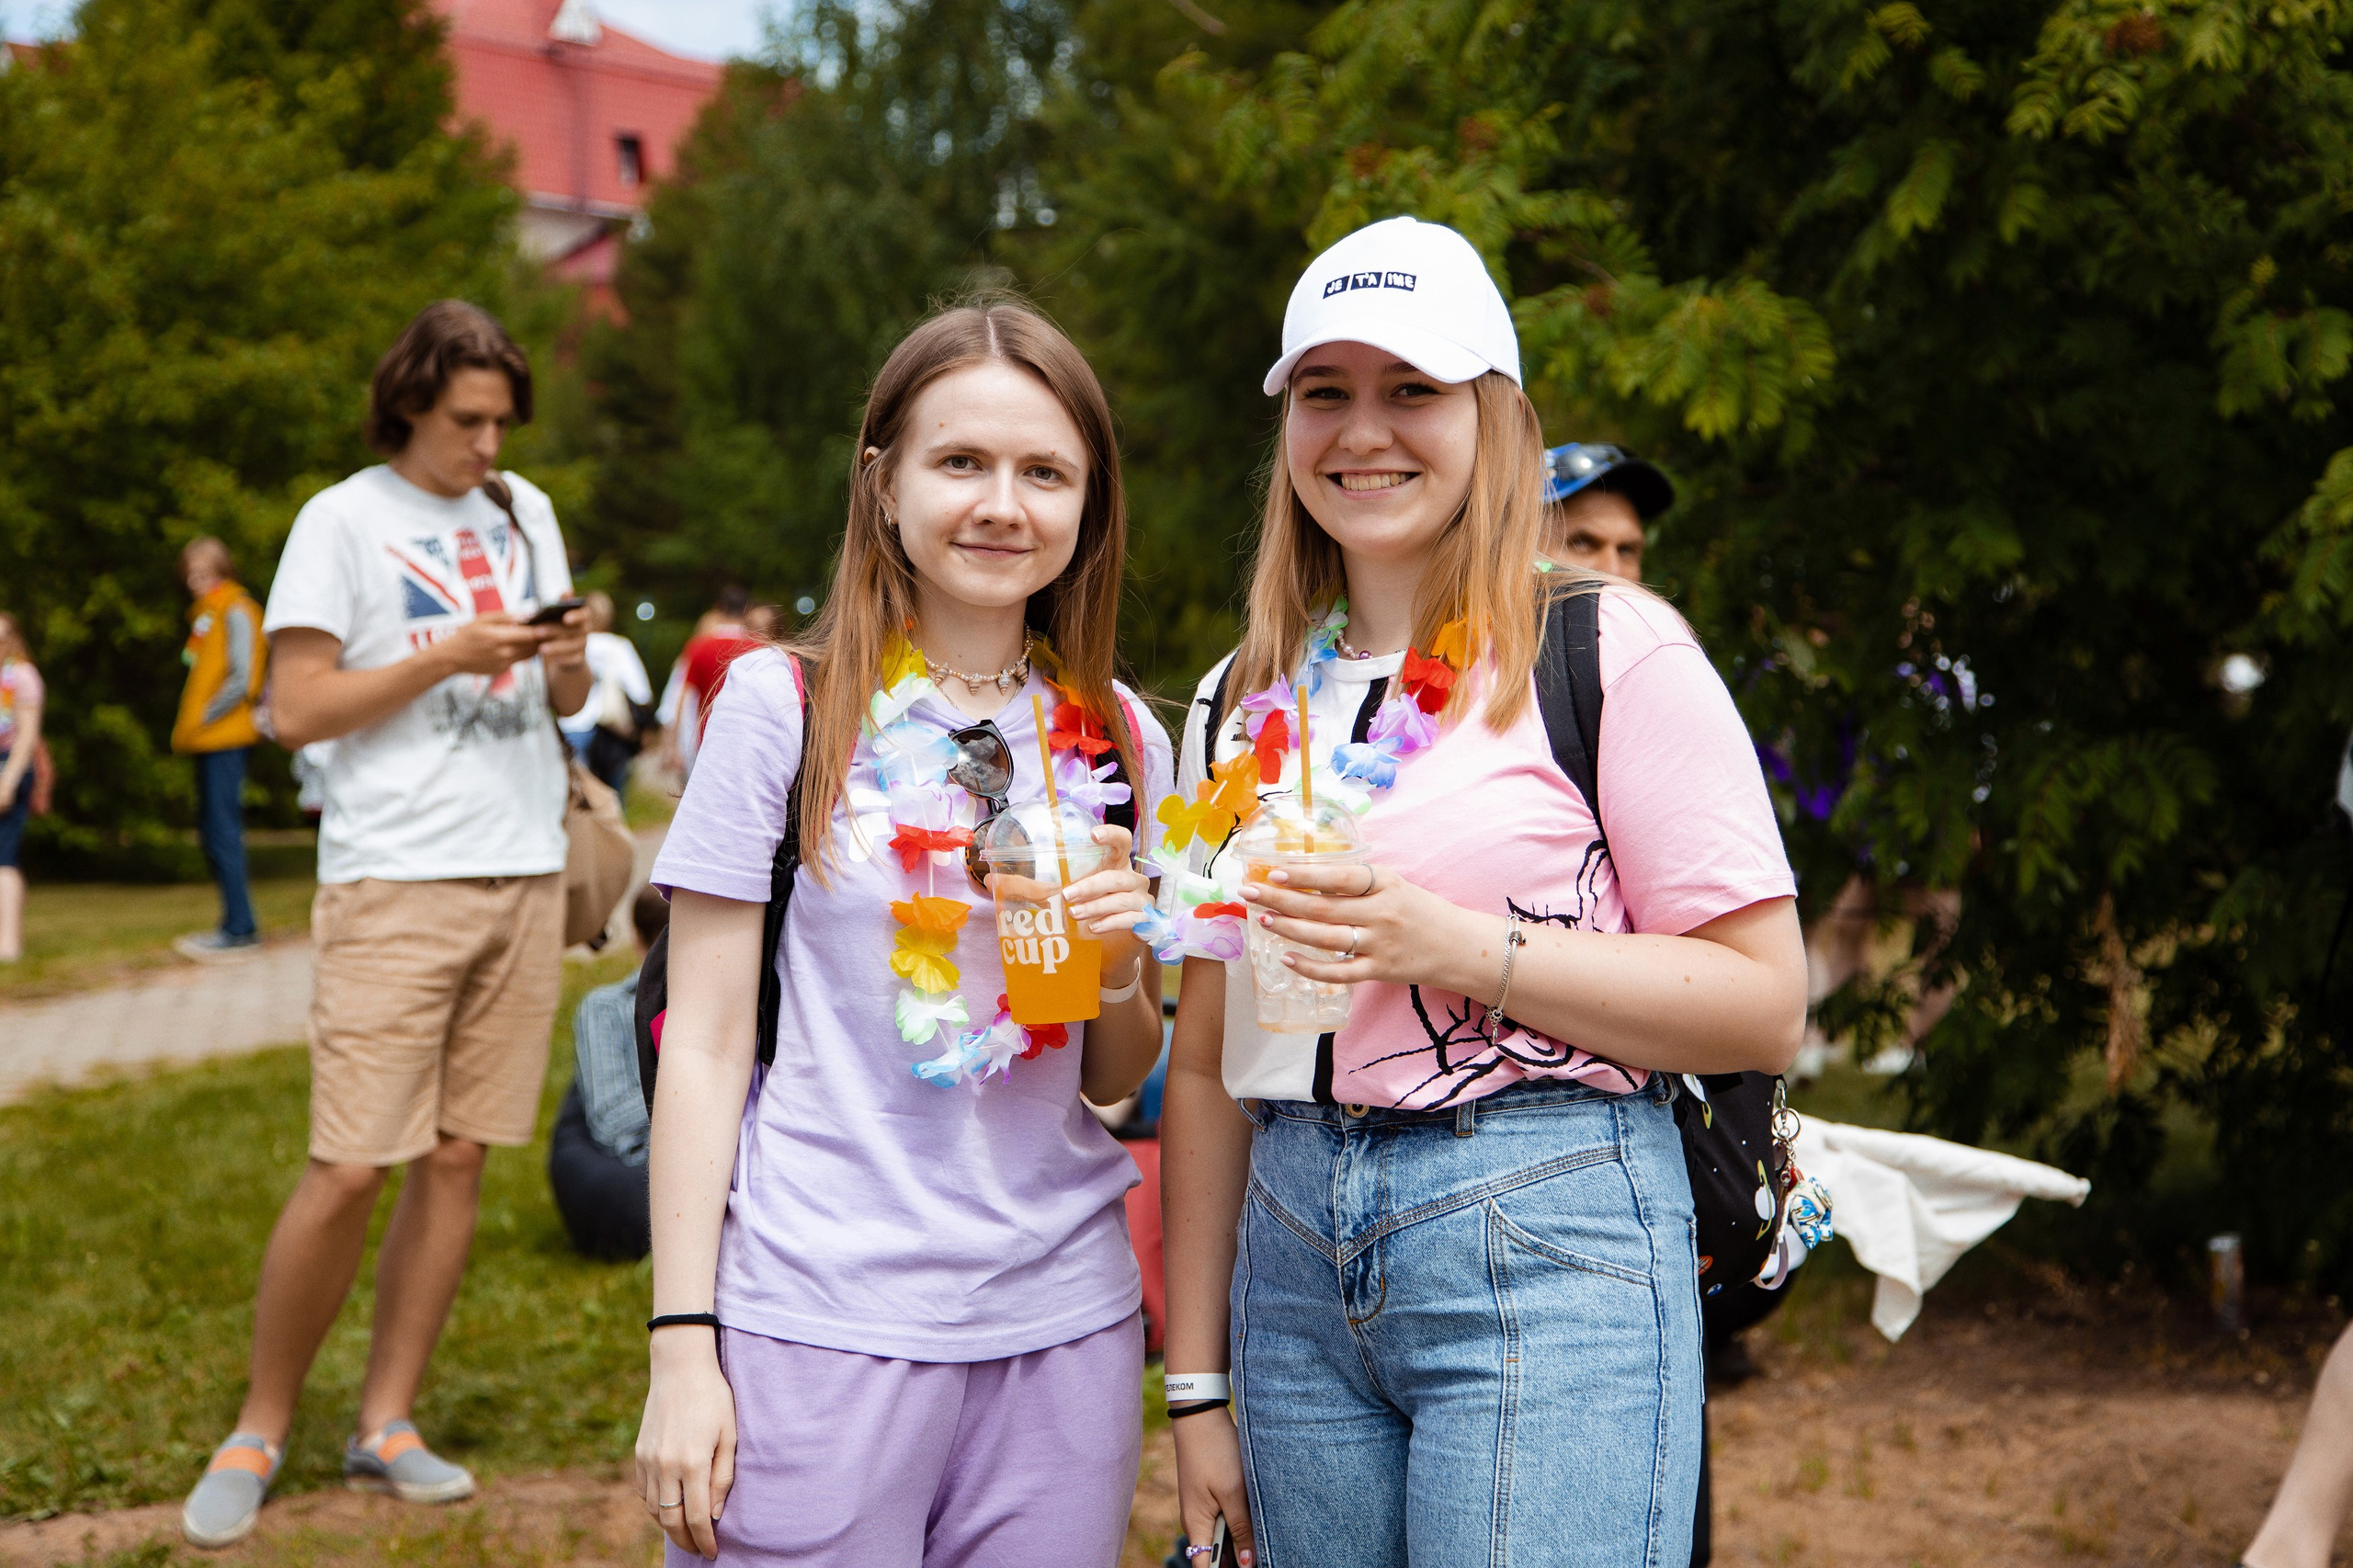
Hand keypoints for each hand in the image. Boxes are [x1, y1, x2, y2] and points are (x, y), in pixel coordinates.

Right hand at [430, 613, 545, 679]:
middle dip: (544, 638)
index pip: (530, 635)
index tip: (555, 623)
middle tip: (554, 629)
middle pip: (534, 646)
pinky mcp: (503, 670)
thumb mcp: (483, 619)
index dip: (545, 629)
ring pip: (529, 655)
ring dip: (536, 646)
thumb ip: (505, 617)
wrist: (452, 657)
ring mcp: (504, 664)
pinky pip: (518, 660)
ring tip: (542, 635)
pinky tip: (523, 644)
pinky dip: (522, 652)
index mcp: (500, 638)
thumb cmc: (467, 634)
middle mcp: (504, 653)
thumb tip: (527, 615)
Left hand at [538, 607, 590, 672]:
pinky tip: (552, 659)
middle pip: (574, 630)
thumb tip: (528, 617)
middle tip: (537, 632)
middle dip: (554, 631)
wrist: (560, 648)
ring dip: (556, 647)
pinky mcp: (579, 657)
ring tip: (541, 648)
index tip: (565, 618)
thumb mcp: (550, 618)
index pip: (583, 614)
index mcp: (579, 614)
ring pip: (572, 645)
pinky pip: (574, 659)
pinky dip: (564, 659)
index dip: (576, 616)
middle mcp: (585, 628)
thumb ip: (546, 613)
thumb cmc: (553, 626)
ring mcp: (583, 643)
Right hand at [635, 1330, 736, 1558]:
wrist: (680, 1367)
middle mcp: (665, 1465)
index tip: (712, 1553)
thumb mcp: (729, 1435)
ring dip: (669, 1527)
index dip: (704, 1541)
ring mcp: (648, 1460)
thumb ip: (722, 1478)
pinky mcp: (639, 1453)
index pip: (696, 1518)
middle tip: (699, 1550)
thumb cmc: (713, 1397)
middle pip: (671, 1521)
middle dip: (686, 1542)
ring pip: (654, 1509)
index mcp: (692, 1462)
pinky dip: (655, 1507)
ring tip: (686, 1533)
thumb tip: (713, 1514)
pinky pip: (644, 1492)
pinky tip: (669, 1507)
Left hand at [996, 822, 1153, 976]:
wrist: (1107, 955)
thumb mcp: (1056, 900)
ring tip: (1074, 915)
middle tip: (1066, 895)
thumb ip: (1029, 888)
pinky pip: (1131, 919)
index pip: (1122, 841)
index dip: (1112, 834)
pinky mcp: (1144, 923)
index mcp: (1113, 865)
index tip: (1093, 835)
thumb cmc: (1085, 917)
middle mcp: (1131, 879)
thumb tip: (992, 881)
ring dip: (1096, 906)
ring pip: (1123, 898)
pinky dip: (1111, 922)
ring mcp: (1141, 901)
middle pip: (1118, 876)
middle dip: (1091, 885)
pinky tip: (1094, 928)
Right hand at [1173, 1409, 1255, 1567]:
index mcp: (1196, 1524)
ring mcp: (1204, 1508)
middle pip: (1216, 1555)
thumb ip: (1241, 1529)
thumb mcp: (1233, 1492)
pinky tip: (1258, 1519)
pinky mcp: (1212, 1495)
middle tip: (1266, 1553)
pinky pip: (1226, 1519)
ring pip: (1224, 1536)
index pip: (1205, 1566)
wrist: (1200, 1415)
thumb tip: (1248, 1564)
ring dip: (1243, 1540)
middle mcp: (1197, 1521)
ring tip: (1266, 1539)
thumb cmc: (1214, 1451)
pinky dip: (1241, 1524)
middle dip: (1239, 1560)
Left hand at [1236, 860, 1472, 988]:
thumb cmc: (1419, 910)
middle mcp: (1382, 913)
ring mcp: (1381, 945)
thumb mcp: (1393, 886)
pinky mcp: (1380, 972)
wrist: (1459, 946)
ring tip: (1262, 920)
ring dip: (1290, 929)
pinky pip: (1339, 972)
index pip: (1339, 877)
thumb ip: (1356, 883)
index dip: (1305, 875)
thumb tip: (1304, 877)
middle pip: (1323, 908)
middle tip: (1249, 893)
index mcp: (1385, 883)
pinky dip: (1310, 967)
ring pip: (1326, 939)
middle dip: (1281, 900)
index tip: (1273, 872)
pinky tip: (1286, 959)